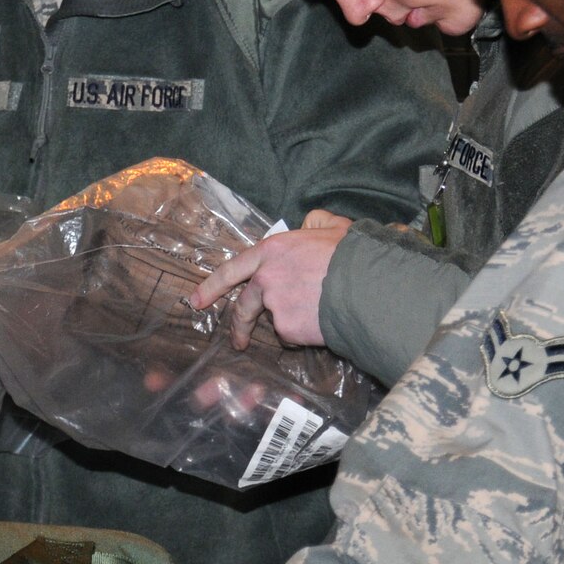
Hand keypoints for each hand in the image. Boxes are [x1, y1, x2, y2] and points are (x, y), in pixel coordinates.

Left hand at [191, 210, 351, 349]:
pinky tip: (322, 324)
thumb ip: (314, 222)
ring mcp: (275, 305)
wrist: (367, 284)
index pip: (233, 269)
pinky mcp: (287, 328)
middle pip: (244, 306)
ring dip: (290, 324)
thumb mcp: (333, 226)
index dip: (212, 286)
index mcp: (273, 250)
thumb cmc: (353, 254)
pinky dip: (304, 335)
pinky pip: (292, 336)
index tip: (195, 301)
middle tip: (238, 341)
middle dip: (238, 327)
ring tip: (313, 322)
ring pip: (276, 321)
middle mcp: (266, 277)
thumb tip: (308, 223)